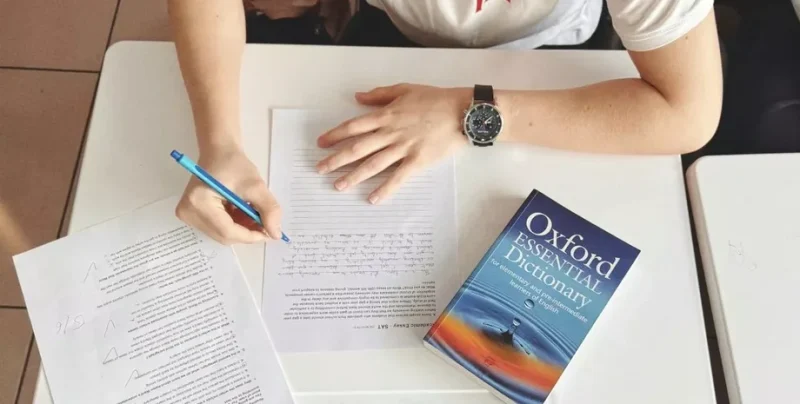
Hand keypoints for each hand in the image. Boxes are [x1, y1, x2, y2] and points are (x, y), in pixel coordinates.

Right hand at [175, 145, 281, 244]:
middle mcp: (188, 212)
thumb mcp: (256, 185)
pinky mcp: (192, 214)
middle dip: (247, 233)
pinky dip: (234, 224)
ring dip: (242, 229)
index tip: (270, 234)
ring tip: (255, 216)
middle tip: (266, 225)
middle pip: (224, 235)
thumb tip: (275, 234)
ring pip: (222, 233)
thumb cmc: (234, 164)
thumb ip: (268, 210)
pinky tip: (244, 214)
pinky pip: (217, 228)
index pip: (227, 230)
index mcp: (199, 202)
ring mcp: (188, 214)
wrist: (219, 152)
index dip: (251, 236)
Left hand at [316, 84, 469, 203]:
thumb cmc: (436, 99)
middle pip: (357, 147)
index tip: (321, 143)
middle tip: (320, 169)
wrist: (463, 112)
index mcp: (386, 114)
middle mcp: (391, 132)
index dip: (335, 135)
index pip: (353, 126)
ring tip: (338, 186)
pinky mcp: (417, 161)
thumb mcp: (405, 89)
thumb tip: (358, 97)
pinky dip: (385, 189)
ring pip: (373, 164)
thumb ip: (380, 95)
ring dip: (354, 176)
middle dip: (336, 159)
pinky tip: (372, 199)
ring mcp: (403, 148)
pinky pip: (398, 178)